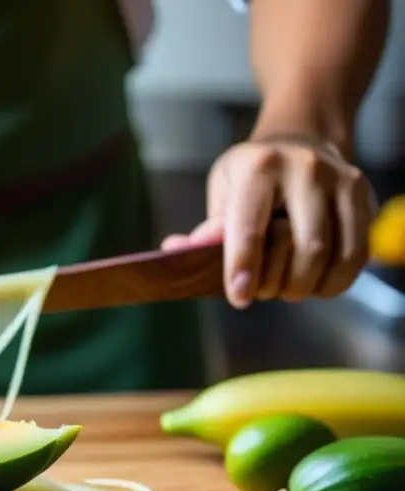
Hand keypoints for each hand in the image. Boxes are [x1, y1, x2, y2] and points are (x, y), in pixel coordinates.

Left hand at [162, 134, 376, 308]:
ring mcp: (342, 181)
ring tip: (288, 288)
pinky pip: (358, 255)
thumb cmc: (251, 176)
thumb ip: (210, 225)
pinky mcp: (365, 197)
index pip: (251, 226)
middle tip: (264, 291)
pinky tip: (316, 284)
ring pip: (335, 255)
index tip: (239, 297)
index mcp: (259, 167)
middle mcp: (306, 170)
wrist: (301, 140)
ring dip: (308, 286)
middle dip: (282, 283)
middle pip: (306, 248)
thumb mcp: (223, 189)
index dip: (244, 267)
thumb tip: (177, 250)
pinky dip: (335, 282)